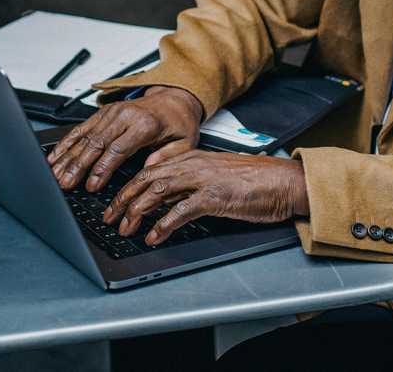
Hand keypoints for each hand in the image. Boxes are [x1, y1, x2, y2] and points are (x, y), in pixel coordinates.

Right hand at [46, 86, 203, 191]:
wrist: (174, 98)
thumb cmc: (178, 123)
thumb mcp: (185, 142)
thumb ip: (168, 157)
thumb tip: (149, 170)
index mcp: (145, 124)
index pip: (118, 148)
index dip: (102, 168)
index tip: (92, 185)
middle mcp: (125, 115)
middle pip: (96, 143)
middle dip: (78, 166)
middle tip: (66, 184)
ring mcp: (111, 113)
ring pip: (85, 136)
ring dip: (68, 157)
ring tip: (55, 174)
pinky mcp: (103, 113)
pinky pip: (80, 128)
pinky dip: (66, 143)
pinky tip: (55, 156)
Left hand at [102, 150, 309, 245]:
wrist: (283, 181)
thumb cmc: (253, 180)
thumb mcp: (213, 176)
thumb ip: (188, 183)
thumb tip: (162, 200)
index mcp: (191, 157)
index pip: (149, 170)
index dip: (127, 187)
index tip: (113, 203)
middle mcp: (193, 164)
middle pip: (146, 179)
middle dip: (123, 199)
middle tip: (109, 217)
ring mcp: (203, 179)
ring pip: (158, 192)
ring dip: (137, 212)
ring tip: (126, 228)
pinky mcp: (215, 196)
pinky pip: (181, 211)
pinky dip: (163, 224)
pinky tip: (154, 236)